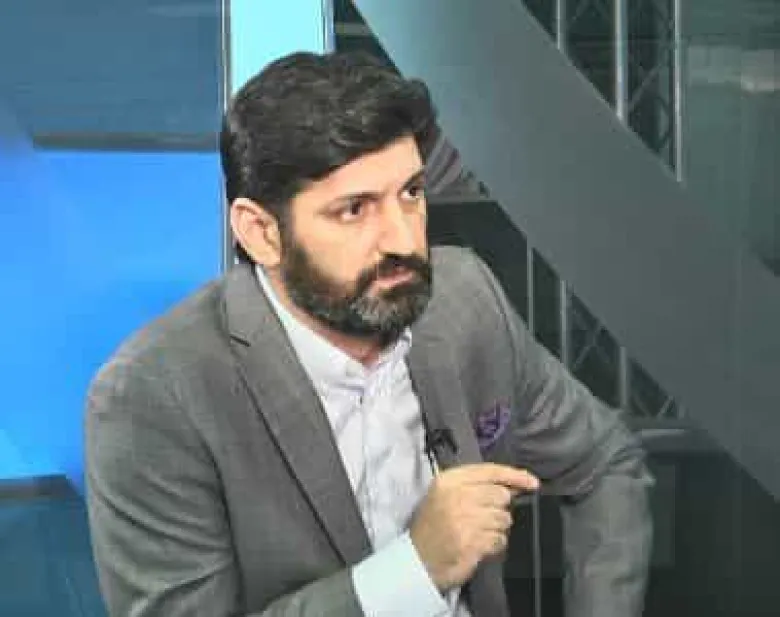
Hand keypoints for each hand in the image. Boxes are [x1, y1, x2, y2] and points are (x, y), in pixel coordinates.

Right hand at [409, 463, 538, 591]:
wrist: (417, 559)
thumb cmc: (433, 525)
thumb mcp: (445, 494)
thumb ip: (475, 486)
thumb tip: (514, 485)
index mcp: (449, 480)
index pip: (490, 471)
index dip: (515, 475)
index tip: (532, 483)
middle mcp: (457, 496)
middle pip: (501, 496)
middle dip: (499, 509)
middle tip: (482, 518)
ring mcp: (465, 520)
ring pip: (504, 519)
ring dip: (496, 529)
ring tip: (477, 533)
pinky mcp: (472, 542)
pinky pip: (500, 540)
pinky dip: (494, 545)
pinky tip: (479, 545)